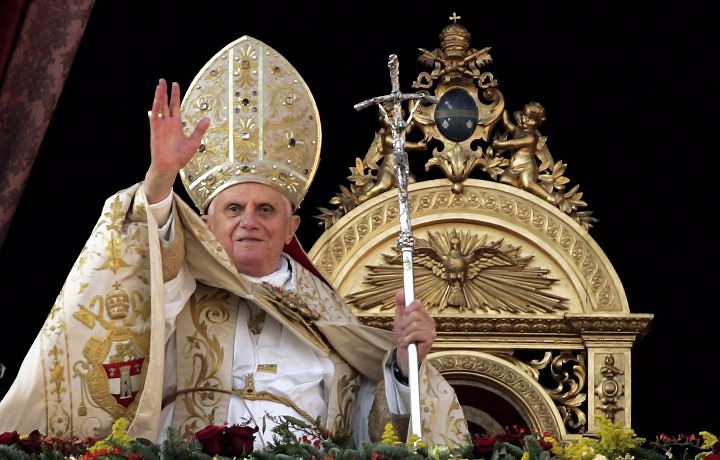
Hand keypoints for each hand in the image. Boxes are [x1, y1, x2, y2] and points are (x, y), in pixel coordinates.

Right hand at [144, 78, 209, 203]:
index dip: (175, 96)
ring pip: (159, 107)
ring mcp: (161, 126)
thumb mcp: (194, 141)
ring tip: (159, 84)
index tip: (175, 85)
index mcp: (176, 125)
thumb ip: (199, 129)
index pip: (175, 106)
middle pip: (166, 104)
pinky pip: (155, 116)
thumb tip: (208, 119)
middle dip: (165, 92)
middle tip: (164, 80)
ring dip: (159, 96)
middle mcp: (168, 123)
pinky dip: (155, 108)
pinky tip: (156, 99)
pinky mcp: (156, 130)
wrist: (170, 166)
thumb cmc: (181, 157)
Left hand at [392, 289, 436, 376]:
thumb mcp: (400, 320)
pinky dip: (408, 339)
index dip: (408, 308)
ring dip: (405, 333)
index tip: (404, 314)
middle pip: (414, 314)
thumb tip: (400, 291)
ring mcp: (431, 330)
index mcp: (423, 315)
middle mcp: (429, 321)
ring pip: (414, 324)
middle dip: (404, 324)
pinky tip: (408, 343)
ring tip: (405, 339)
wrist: (405, 356)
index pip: (417, 303)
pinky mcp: (431, 338)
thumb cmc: (404, 338)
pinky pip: (416, 333)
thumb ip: (401, 306)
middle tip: (403, 332)